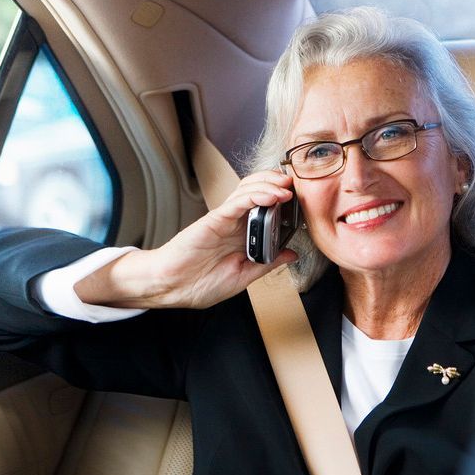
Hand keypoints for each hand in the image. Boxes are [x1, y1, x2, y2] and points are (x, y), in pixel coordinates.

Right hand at [75, 170, 297, 309]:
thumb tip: (291, 254)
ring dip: (271, 185)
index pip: (267, 210)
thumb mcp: (244, 277)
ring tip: (288, 187)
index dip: (285, 203)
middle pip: (259, 192)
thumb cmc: (199, 284)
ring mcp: (225, 219)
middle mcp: (235, 224)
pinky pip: (237, 202)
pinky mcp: (214, 219)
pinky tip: (273, 196)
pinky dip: (257, 195)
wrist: (171, 289)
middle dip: (279, 185)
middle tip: (298, 186)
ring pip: (250, 190)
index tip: (304, 204)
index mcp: (243, 236)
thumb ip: (267, 262)